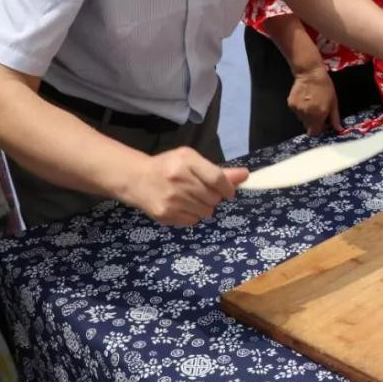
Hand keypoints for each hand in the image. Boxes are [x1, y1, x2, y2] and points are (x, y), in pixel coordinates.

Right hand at [124, 146, 248, 225]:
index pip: (217, 178)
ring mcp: (172, 198)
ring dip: (204, 207)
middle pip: (213, 197)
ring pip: (205, 211)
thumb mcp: (191, 161)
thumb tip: (245, 176)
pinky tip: (182, 206)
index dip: (228, 188)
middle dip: (214, 197)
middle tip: (202, 192)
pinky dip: (193, 216)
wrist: (136, 179)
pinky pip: (193, 221)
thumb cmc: (168, 167)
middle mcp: (179, 179)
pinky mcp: (166, 214)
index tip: (229, 193)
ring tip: (191, 199)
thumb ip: (218, 170)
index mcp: (186, 160)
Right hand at [288, 65, 341, 135]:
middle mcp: (306, 114)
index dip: (318, 129)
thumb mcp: (334, 102)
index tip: (322, 123)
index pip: (314, 133)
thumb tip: (338, 130)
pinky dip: (300, 108)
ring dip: (306, 115)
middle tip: (317, 111)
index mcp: (319, 115)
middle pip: (307, 126)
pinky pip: (296, 111)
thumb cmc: (325, 87)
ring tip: (311, 102)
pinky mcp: (291, 104)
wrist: (310, 73)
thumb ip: (335, 118)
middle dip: (313, 122)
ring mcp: (297, 110)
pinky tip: (304, 98)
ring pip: (301, 119)